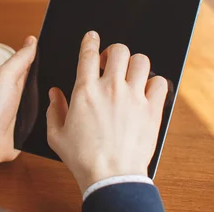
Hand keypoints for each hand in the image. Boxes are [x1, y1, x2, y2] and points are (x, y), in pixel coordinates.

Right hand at [46, 31, 167, 193]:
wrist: (111, 176)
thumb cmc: (83, 158)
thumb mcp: (57, 134)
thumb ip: (53, 110)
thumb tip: (54, 94)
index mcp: (85, 91)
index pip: (88, 53)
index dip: (90, 40)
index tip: (92, 36)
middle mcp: (111, 88)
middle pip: (118, 50)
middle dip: (114, 52)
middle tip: (111, 63)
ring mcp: (133, 97)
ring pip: (141, 61)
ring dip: (135, 65)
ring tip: (130, 75)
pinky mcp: (151, 109)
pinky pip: (160, 83)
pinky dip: (155, 84)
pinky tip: (147, 92)